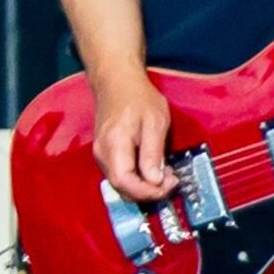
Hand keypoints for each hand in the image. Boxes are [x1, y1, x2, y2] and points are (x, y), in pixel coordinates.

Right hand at [89, 66, 175, 202]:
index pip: (125, 182)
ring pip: (121, 185)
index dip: (148, 192)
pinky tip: (152, 168)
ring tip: (165, 172)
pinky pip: (120, 176)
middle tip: (171, 180)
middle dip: (149, 192)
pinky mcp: (105, 155)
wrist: (116, 81)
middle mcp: (102, 153)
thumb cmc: (137, 97)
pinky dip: (138, 179)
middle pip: (122, 188)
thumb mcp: (155, 121)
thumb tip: (155, 181)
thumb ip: (154, 153)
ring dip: (144, 186)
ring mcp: (101, 155)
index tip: (168, 185)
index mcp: (114, 144)